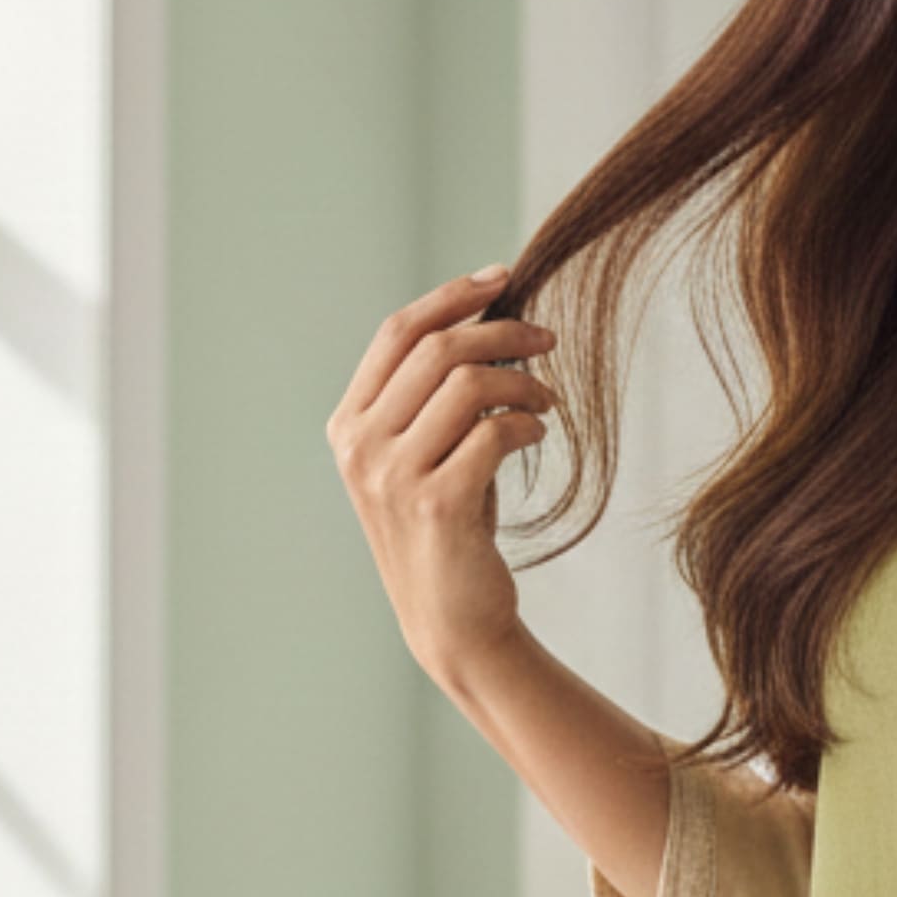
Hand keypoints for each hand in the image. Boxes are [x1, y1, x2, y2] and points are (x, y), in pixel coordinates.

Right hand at [327, 266, 559, 683]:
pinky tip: (537, 434)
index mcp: (349, 425)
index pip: (397, 332)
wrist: (452, 619)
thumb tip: (492, 316)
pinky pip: (494, 433)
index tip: (500, 277)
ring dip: (522, 381)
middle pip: (437, 349)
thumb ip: (436, 395)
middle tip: (547, 339)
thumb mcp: (427, 453)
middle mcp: (361, 447)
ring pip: (469, 384)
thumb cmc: (449, 526)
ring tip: (546, 400)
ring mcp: (393, 478)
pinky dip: (527, 423)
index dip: (451, 296)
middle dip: (502, 332)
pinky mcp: (438, 506)